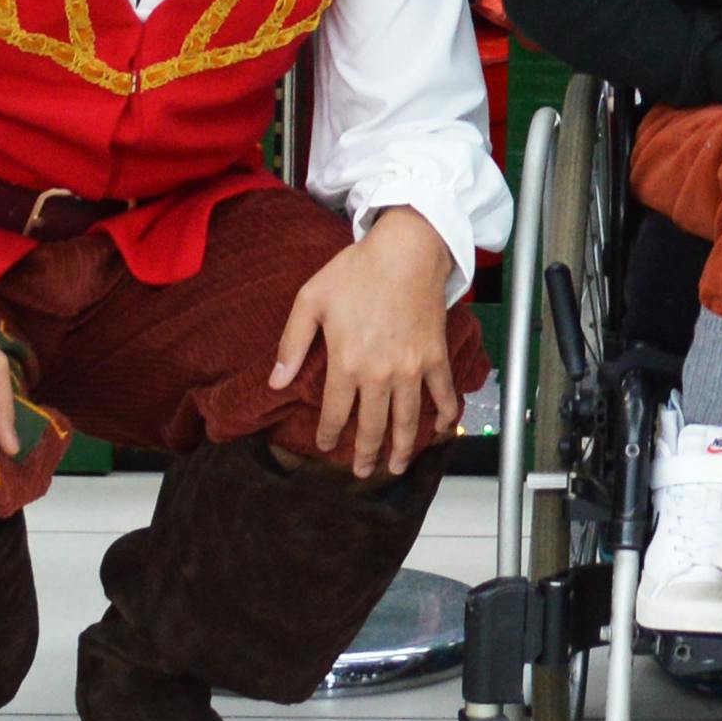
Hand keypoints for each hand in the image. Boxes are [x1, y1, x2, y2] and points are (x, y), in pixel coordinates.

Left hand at [272, 206, 461, 479]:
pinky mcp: (435, 355)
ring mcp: (411, 367)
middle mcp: (379, 374)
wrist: (407, 248)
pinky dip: (446, 415)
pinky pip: (444, 393)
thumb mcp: (311, 300)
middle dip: (365, 454)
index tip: (325, 447)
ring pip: (406, 420)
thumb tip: (275, 382)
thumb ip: (292, 344)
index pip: (335, 413)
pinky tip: (440, 431)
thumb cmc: (356, 270)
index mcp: (345, 363)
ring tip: (395, 468)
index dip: (328, 435)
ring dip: (401, 448)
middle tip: (362, 472)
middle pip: (372, 426)